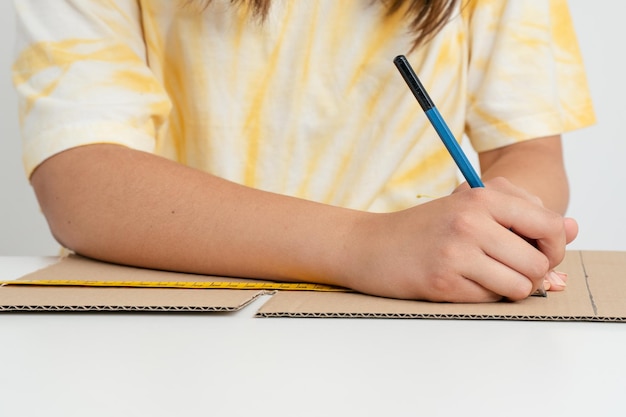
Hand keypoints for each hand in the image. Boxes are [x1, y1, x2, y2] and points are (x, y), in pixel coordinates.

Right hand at [343, 177, 573, 301]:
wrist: (369, 245)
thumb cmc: (424, 228)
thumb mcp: (470, 207)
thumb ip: (521, 215)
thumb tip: (571, 230)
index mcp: (482, 197)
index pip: (550, 225)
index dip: (554, 246)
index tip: (537, 252)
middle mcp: (471, 221)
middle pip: (538, 262)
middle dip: (531, 273)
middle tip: (507, 268)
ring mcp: (456, 252)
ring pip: (519, 286)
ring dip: (509, 287)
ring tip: (485, 276)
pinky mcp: (443, 282)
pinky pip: (489, 300)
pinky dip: (482, 296)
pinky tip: (460, 282)